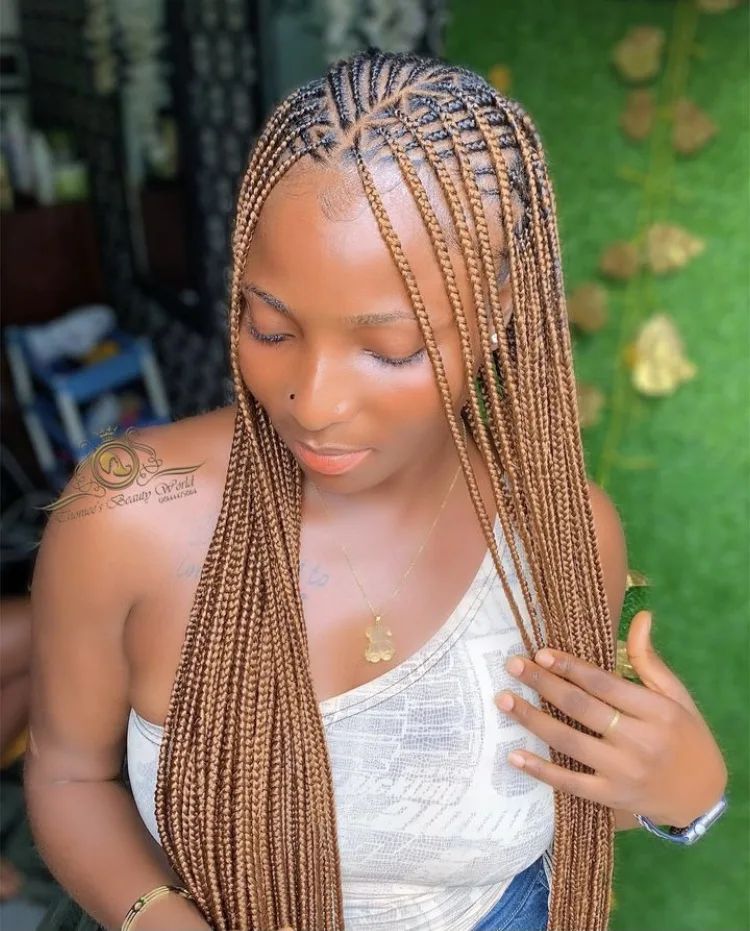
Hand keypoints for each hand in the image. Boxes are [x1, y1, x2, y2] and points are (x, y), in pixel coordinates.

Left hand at [495, 611, 727, 826]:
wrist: (701, 796)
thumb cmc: (686, 736)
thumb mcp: (676, 696)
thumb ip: (649, 659)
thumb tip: (640, 616)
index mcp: (657, 711)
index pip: (604, 684)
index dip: (570, 667)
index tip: (541, 652)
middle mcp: (639, 742)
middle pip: (581, 708)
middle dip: (543, 684)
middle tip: (513, 665)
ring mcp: (623, 773)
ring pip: (569, 742)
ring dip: (532, 719)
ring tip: (504, 700)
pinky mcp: (611, 798)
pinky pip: (569, 783)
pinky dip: (540, 770)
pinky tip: (514, 755)